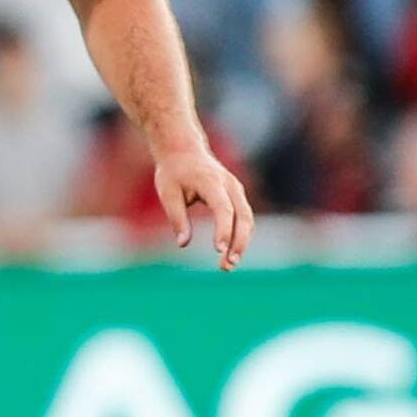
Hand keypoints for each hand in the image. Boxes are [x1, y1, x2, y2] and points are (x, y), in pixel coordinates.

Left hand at [153, 142, 254, 266]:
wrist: (183, 150)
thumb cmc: (173, 172)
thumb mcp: (168, 192)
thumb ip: (177, 218)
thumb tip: (183, 244)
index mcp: (212, 182)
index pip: (224, 209)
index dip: (224, 231)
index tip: (218, 250)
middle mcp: (230, 185)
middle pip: (243, 217)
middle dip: (238, 243)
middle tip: (227, 266)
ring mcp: (236, 189)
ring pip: (247, 219)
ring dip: (242, 243)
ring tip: (228, 265)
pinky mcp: (237, 195)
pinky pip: (244, 218)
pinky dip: (241, 235)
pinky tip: (231, 252)